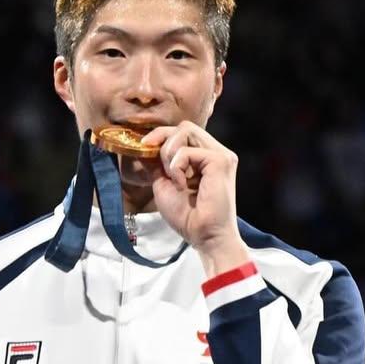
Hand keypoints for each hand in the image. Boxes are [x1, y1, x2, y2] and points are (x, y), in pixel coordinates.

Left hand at [140, 122, 250, 277]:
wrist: (204, 236)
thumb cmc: (188, 217)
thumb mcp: (164, 184)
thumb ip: (157, 164)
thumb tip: (143, 146)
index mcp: (204, 158)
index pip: (182, 132)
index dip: (161, 135)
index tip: (144, 146)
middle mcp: (215, 152)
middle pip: (184, 127)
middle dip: (163, 139)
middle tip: (156, 161)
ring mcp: (220, 155)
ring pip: (186, 131)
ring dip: (169, 153)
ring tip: (172, 177)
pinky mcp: (220, 161)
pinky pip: (188, 150)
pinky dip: (176, 166)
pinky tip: (181, 185)